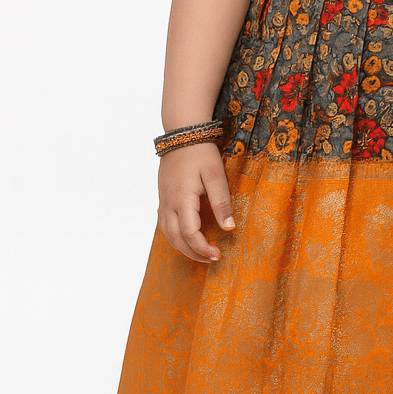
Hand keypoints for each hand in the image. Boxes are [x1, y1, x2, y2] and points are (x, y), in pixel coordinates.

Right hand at [157, 142, 234, 263]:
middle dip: (193, 253)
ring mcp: (163, 200)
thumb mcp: (216, 176)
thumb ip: (221, 202)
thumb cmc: (201, 153)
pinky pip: (164, 223)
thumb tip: (229, 228)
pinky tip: (186, 236)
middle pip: (176, 239)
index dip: (203, 249)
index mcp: (182, 200)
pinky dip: (174, 235)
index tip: (218, 255)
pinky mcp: (163, 196)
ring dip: (182, 246)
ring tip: (200, 252)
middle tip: (211, 258)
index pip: (190, 234)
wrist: (182, 134)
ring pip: (167, 233)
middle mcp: (168, 203)